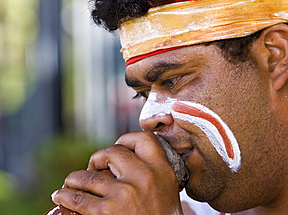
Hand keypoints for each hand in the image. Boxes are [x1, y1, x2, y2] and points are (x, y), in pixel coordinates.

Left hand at [51, 131, 182, 214]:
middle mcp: (144, 177)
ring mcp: (124, 194)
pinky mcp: (106, 212)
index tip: (118, 146)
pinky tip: (61, 196)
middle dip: (98, 158)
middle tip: (94, 168)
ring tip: (70, 183)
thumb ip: (153, 176)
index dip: (127, 140)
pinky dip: (65, 196)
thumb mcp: (166, 192)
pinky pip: (78, 198)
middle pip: (113, 152)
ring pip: (89, 175)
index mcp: (162, 171)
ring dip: (75, 179)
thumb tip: (130, 166)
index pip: (144, 139)